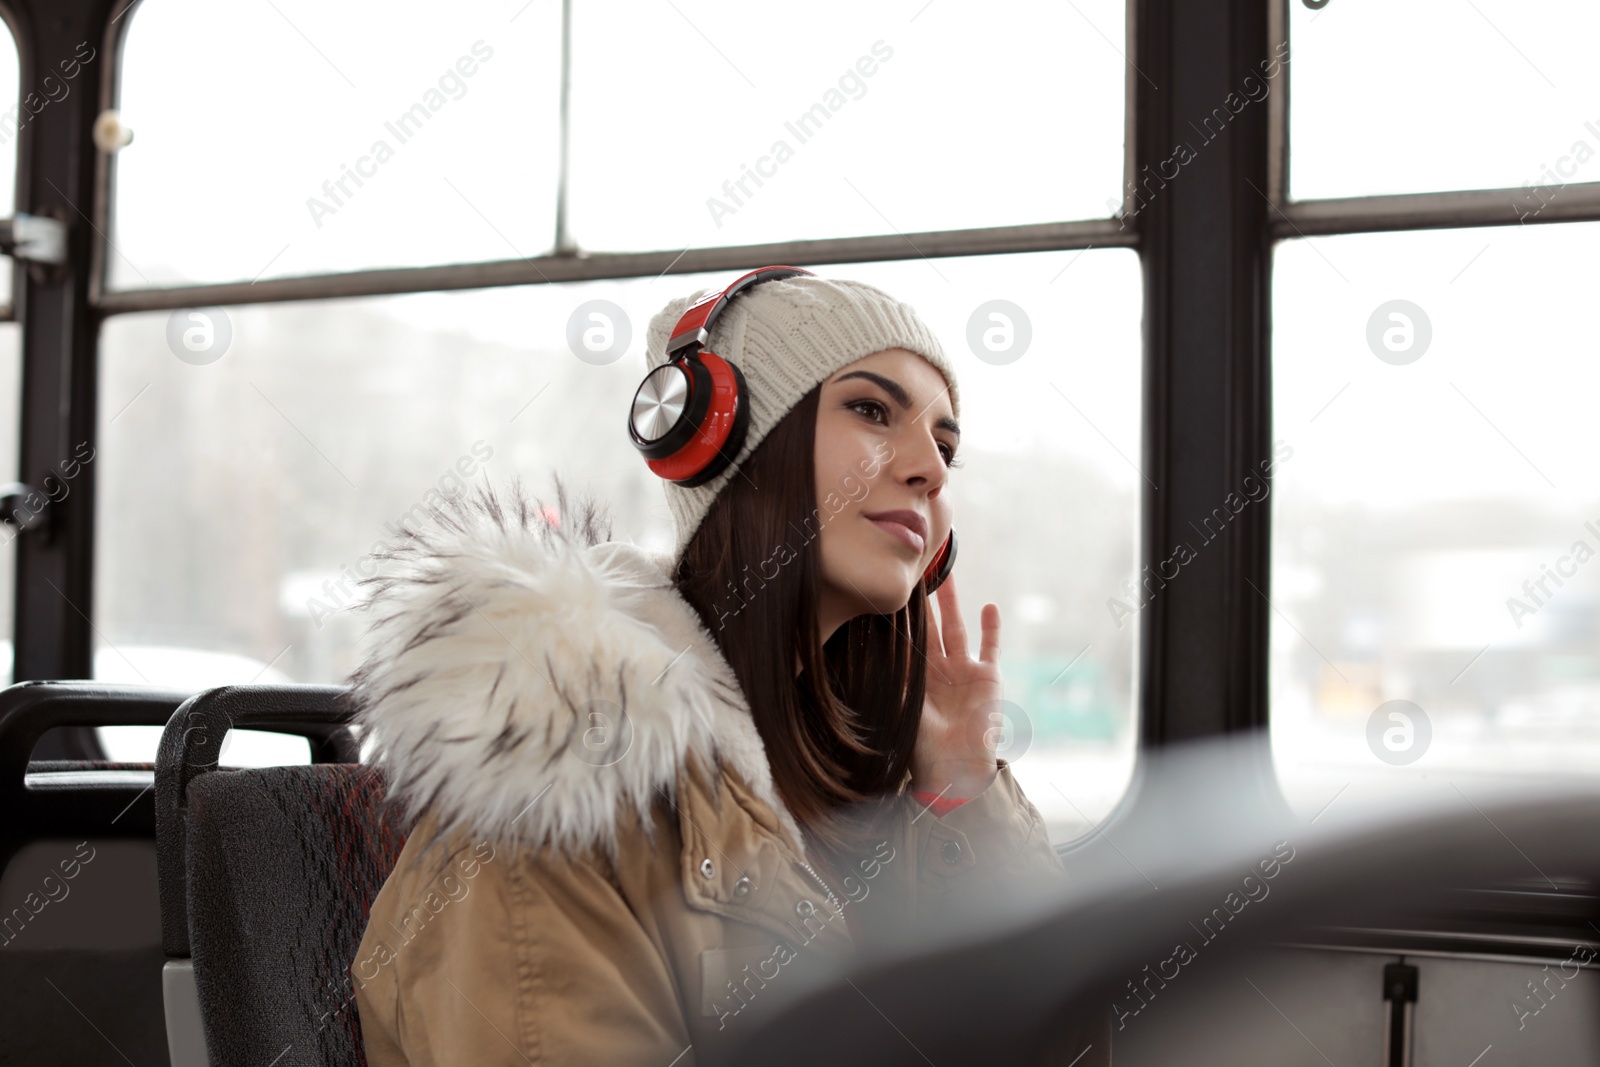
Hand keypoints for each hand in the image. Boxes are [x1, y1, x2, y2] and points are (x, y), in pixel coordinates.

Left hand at [910, 573, 1001, 800]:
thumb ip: (893, 680)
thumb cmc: (924, 744)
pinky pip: (990, 647)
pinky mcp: (988, 676)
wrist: (956, 766)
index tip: (891, 591)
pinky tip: (989, 606)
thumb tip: (868, 656)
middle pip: (931, 626)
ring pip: (957, 628)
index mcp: (917, 677)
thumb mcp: (902, 707)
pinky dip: (991, 628)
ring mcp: (965, 670)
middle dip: (924, 601)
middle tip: (917, 572)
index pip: (907, 639)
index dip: (901, 617)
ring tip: (948, 575)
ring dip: (952, 602)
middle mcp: (940, 669)